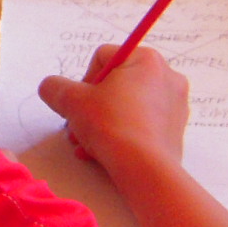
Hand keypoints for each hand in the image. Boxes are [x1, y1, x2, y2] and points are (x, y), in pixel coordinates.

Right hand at [37, 43, 188, 167]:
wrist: (144, 168)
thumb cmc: (111, 126)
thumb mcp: (72, 102)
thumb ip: (55, 88)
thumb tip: (51, 87)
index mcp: (146, 59)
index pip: (102, 58)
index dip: (83, 82)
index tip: (79, 105)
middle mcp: (167, 75)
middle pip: (116, 84)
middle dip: (92, 107)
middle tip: (80, 128)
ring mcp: (176, 103)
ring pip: (128, 105)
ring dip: (104, 123)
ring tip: (89, 145)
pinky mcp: (176, 128)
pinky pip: (143, 123)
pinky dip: (124, 133)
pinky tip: (108, 152)